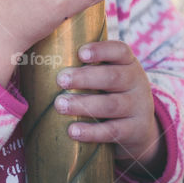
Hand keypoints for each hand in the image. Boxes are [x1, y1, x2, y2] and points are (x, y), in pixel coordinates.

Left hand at [53, 40, 165, 178]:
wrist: (140, 128)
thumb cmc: (111, 93)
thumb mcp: (108, 76)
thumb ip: (86, 67)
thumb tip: (43, 59)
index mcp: (128, 63)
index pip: (119, 51)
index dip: (101, 50)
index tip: (80, 53)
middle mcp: (136, 82)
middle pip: (112, 77)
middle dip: (84, 78)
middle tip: (60, 80)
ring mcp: (138, 107)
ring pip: (111, 105)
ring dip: (83, 105)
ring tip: (60, 105)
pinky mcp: (135, 130)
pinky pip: (112, 131)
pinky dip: (92, 132)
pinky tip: (73, 131)